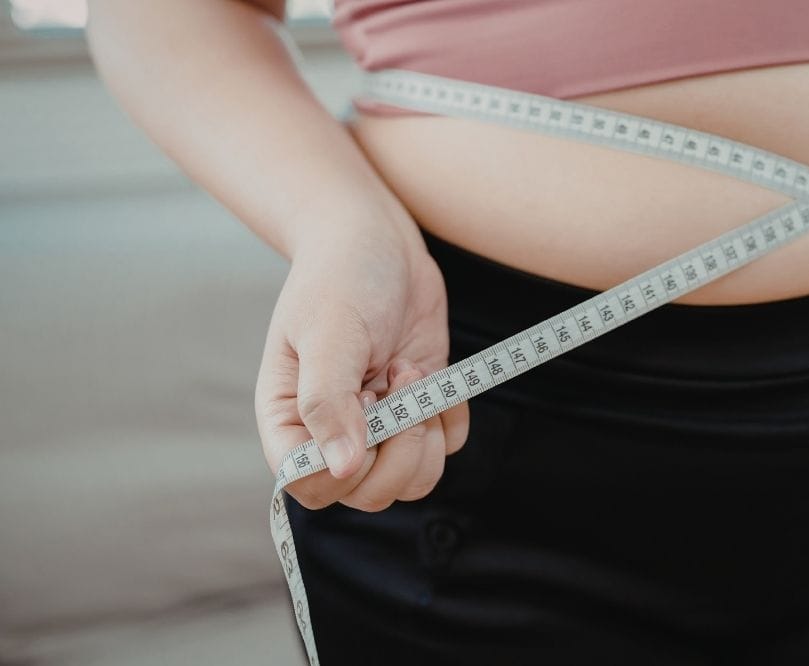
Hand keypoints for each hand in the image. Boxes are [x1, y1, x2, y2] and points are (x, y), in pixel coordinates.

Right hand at [255, 221, 468, 510]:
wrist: (376, 239)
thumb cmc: (339, 278)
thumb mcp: (328, 332)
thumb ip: (328, 402)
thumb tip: (342, 468)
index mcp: (290, 420)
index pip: (309, 486)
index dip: (345, 469)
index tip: (366, 409)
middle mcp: (333, 432)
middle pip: (369, 494)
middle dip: (400, 449)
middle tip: (401, 381)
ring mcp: (380, 424)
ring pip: (413, 480)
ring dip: (426, 436)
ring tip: (411, 374)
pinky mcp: (420, 409)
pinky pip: (447, 446)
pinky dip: (450, 418)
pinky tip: (431, 373)